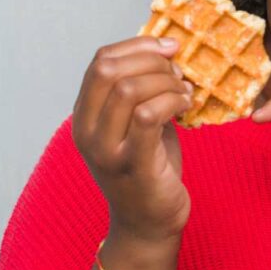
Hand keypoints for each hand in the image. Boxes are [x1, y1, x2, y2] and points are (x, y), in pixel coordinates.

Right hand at [71, 35, 194, 242]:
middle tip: (178, 72)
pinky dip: (172, 101)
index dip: (138, 45)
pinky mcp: (133, 164)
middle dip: (153, 61)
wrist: (148, 224)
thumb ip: (140, 91)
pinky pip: (149, 115)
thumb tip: (165, 50)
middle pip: (111, 70)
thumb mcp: (136, 124)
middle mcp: (87, 132)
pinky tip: (186, 106)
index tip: (169, 47)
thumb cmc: (148, 168)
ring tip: (184, 93)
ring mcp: (106, 150)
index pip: (100, 61)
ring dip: (166, 82)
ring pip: (130, 90)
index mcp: (84, 116)